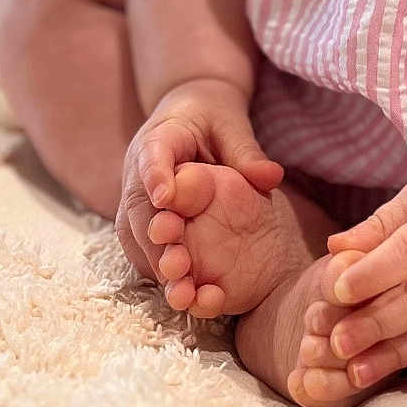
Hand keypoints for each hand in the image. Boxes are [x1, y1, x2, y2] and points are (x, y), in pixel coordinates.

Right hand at [114, 78, 283, 281]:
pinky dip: (157, 268)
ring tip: (180, 289)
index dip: (156, 176)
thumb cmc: (211, 117)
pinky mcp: (141, 221)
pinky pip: (141, 246)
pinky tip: (180, 291)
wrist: (191, 114)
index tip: (165, 198)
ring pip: (134, 232)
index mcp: (160, 138)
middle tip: (176, 262)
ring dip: (154, 261)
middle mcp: (139, 172)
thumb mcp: (231, 125)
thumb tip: (272, 177)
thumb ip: (246, 151)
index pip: (153, 154)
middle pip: (137, 205)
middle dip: (154, 236)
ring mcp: (137, 198)